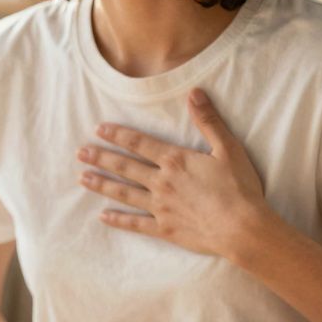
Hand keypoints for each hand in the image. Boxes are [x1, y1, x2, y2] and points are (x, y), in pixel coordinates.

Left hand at [76, 88, 269, 258]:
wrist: (242, 229)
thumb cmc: (239, 188)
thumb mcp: (228, 148)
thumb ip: (208, 120)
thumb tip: (194, 92)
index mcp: (175, 160)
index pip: (139, 143)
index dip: (117, 135)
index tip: (98, 130)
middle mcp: (161, 182)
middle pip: (125, 167)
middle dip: (100, 158)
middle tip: (80, 152)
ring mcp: (160, 207)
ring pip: (123, 193)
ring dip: (101, 185)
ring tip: (82, 178)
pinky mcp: (164, 229)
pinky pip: (135, 224)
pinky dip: (118, 220)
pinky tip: (103, 216)